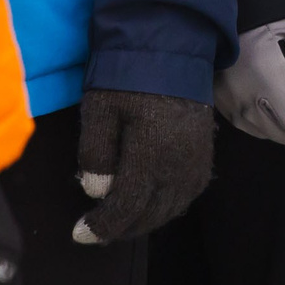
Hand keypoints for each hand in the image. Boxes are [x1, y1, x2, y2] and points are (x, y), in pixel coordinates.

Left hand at [73, 89, 213, 243]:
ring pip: (171, 208)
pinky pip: (188, 194)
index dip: (102, 227)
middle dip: (120, 228)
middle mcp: (178, 165)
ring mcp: (195, 161)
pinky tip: (151, 202)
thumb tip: (96, 192)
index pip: (126, 208)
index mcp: (150, 154)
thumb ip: (95, 153)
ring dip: (144, 220)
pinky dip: (167, 206)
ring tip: (120, 219)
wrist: (173, 50)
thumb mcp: (99, 109)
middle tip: (95, 230)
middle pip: (150, 215)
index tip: (80, 233)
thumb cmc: (128, 78)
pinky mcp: (204, 154)